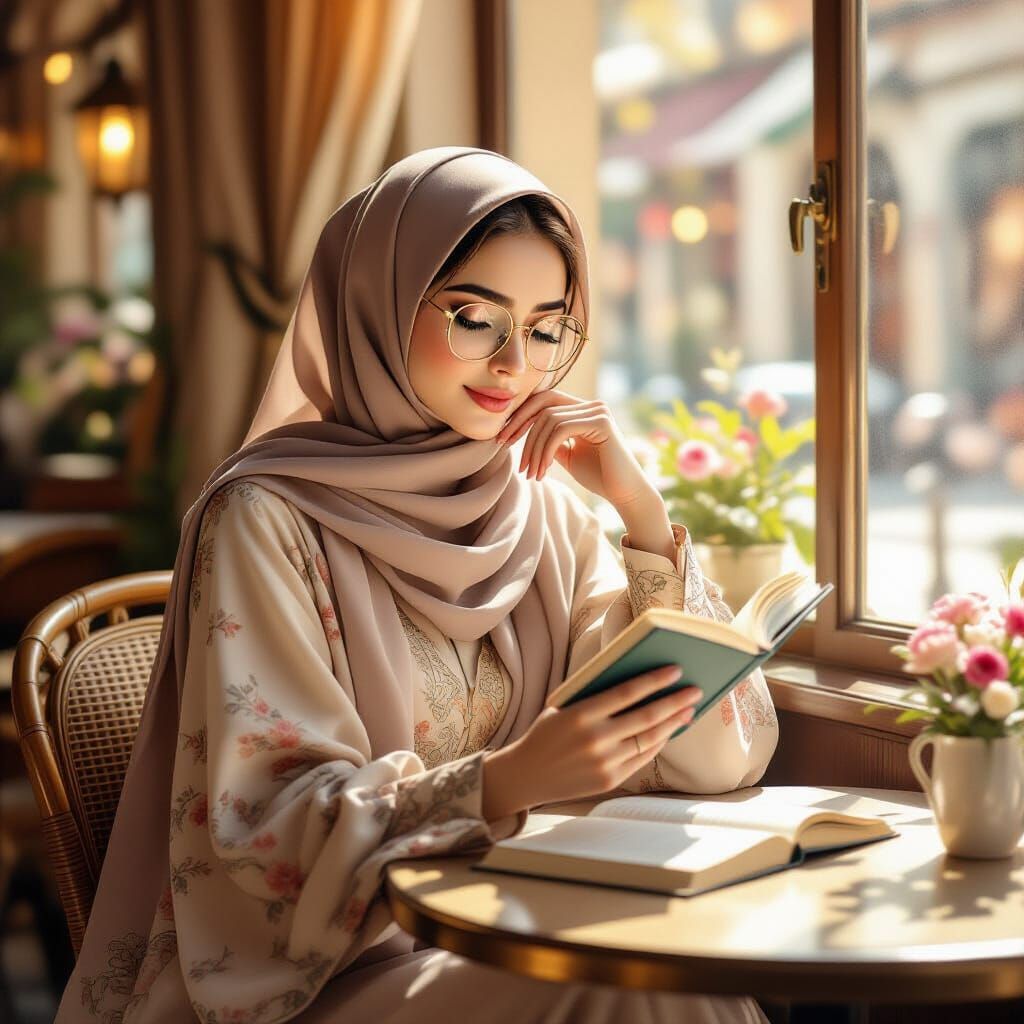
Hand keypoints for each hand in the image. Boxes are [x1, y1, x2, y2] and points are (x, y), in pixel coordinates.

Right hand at [481, 665, 698, 820]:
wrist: (526, 774)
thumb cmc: (547, 732)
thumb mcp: (564, 707)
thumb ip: (595, 697)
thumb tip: (638, 684)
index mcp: (581, 714)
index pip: (627, 693)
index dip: (654, 681)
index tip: (675, 670)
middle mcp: (595, 739)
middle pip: (646, 717)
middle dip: (675, 702)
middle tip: (695, 690)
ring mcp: (604, 762)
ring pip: (649, 739)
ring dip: (673, 723)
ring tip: (688, 710)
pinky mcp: (610, 780)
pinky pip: (642, 758)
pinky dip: (658, 743)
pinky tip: (668, 731)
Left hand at [493, 388, 652, 507]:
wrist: (625, 494)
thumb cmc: (598, 477)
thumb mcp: (566, 455)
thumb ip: (550, 440)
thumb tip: (523, 431)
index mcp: (583, 410)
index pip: (544, 401)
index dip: (520, 416)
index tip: (503, 438)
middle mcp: (592, 405)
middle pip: (543, 403)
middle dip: (519, 425)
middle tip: (503, 447)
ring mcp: (598, 411)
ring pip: (548, 420)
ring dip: (533, 448)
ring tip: (531, 473)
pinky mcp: (601, 423)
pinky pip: (560, 430)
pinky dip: (545, 450)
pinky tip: (543, 470)